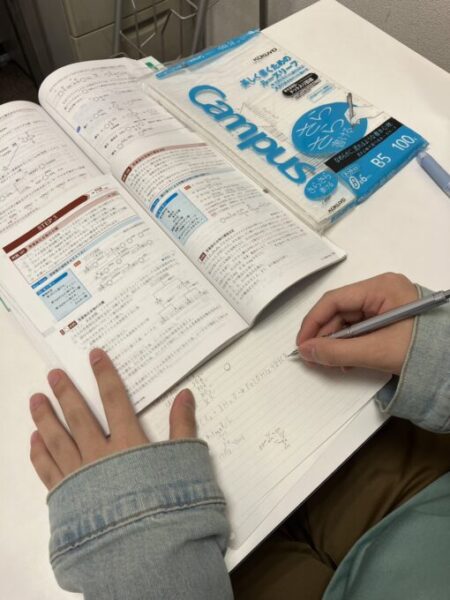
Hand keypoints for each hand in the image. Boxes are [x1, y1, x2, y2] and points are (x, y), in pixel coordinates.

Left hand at [29, 348, 196, 490]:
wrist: (144, 551)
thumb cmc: (166, 505)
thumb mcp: (183, 463)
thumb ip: (182, 427)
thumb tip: (186, 395)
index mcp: (127, 443)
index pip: (114, 399)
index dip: (104, 375)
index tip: (94, 356)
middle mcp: (99, 454)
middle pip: (78, 416)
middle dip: (66, 393)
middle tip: (53, 375)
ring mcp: (79, 476)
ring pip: (56, 440)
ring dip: (45, 418)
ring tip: (35, 401)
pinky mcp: (66, 499)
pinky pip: (47, 471)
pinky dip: (39, 454)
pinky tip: (34, 442)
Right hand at [296, 273, 417, 374]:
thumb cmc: (424, 351)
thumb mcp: (377, 351)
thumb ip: (337, 351)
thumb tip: (306, 351)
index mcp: (381, 287)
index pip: (335, 299)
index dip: (313, 322)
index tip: (302, 344)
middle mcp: (382, 291)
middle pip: (340, 311)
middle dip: (325, 336)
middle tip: (314, 358)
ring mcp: (386, 306)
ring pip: (348, 322)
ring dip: (337, 344)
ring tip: (333, 363)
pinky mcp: (389, 321)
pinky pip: (360, 330)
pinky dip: (350, 346)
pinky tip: (347, 361)